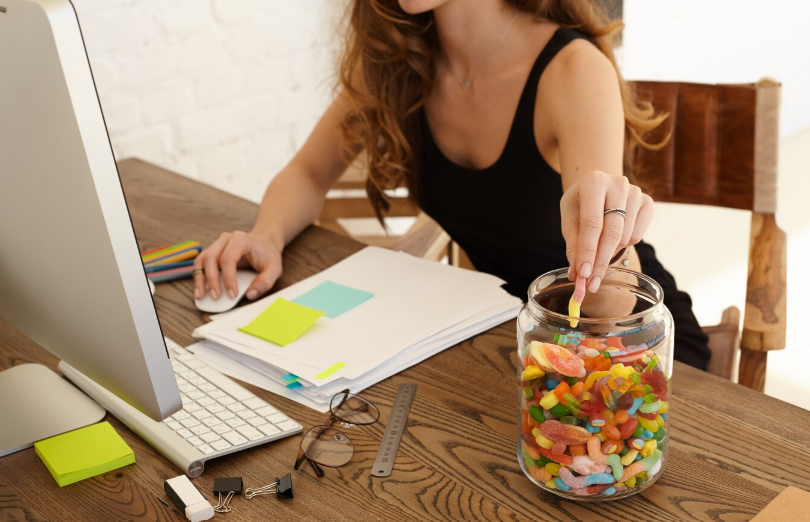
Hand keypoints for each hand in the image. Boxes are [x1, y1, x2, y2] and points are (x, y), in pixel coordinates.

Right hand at [193, 231, 282, 301]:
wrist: (264, 244)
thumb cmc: (268, 255)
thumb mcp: (275, 268)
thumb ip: (265, 282)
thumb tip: (250, 295)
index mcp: (240, 240)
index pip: (228, 258)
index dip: (228, 278)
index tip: (232, 295)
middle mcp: (225, 240)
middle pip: (211, 258)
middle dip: (212, 280)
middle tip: (216, 297)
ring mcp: (216, 245)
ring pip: (202, 260)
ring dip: (200, 279)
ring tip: (201, 295)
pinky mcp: (212, 252)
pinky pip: (201, 264)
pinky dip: (199, 276)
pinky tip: (200, 290)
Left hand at [560, 171, 653, 291]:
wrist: (597, 186)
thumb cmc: (580, 203)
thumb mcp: (570, 219)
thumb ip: (573, 245)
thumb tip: (577, 275)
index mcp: (593, 183)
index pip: (591, 224)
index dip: (587, 251)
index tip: (583, 275)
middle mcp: (618, 184)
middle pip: (612, 233)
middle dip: (600, 261)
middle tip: (591, 284)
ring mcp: (636, 192)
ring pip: (625, 237)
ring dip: (609, 252)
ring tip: (598, 249)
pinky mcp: (648, 202)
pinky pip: (637, 236)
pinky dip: (624, 245)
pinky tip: (613, 239)